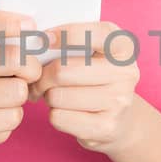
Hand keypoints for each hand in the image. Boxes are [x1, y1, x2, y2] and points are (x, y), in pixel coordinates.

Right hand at [0, 10, 43, 148]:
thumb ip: (13, 38)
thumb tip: (52, 37)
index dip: (7, 22)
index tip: (32, 25)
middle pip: (12, 58)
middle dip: (32, 67)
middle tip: (30, 72)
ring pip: (17, 91)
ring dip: (23, 94)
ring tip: (11, 93)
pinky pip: (13, 116)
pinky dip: (15, 115)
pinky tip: (2, 112)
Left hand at [27, 20, 141, 151]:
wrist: (120, 118)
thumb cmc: (95, 78)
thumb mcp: (93, 53)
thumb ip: (70, 41)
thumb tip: (34, 43)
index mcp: (123, 46)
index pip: (90, 34)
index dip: (62, 35)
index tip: (44, 39)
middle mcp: (126, 72)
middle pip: (62, 70)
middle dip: (42, 76)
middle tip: (38, 79)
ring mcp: (118, 101)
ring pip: (57, 96)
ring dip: (48, 96)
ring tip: (55, 95)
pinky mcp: (106, 127)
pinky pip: (59, 117)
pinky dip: (54, 115)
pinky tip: (65, 112)